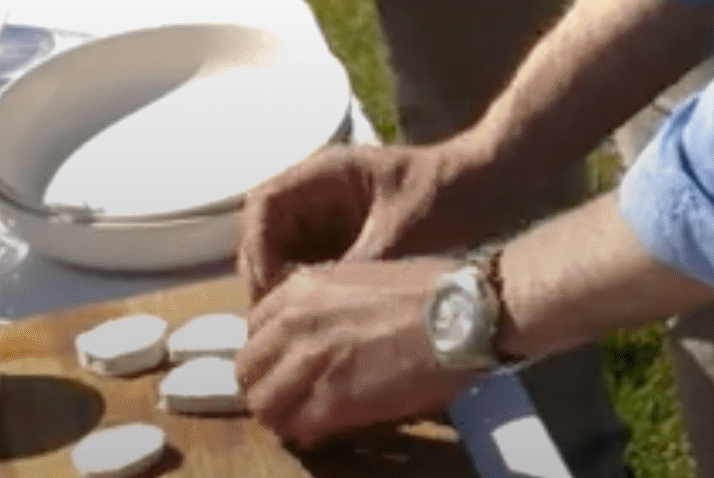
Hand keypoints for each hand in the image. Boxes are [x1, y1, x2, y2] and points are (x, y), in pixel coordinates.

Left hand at [237, 258, 471, 447]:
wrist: (465, 313)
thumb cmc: (429, 290)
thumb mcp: (361, 279)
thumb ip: (325, 306)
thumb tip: (312, 337)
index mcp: (301, 288)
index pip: (252, 329)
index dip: (268, 353)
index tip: (286, 365)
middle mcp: (295, 323)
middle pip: (248, 369)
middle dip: (265, 387)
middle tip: (290, 400)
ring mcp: (311, 363)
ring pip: (263, 404)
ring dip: (279, 415)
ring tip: (302, 420)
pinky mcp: (334, 401)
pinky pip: (296, 427)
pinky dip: (304, 433)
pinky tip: (322, 432)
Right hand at [238, 143, 498, 298]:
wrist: (489, 187)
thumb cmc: (447, 195)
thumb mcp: (400, 232)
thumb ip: (356, 265)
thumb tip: (318, 308)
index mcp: (326, 173)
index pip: (263, 204)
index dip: (257, 246)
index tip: (268, 287)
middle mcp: (318, 191)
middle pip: (266, 231)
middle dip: (264, 273)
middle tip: (272, 318)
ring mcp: (330, 215)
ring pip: (284, 253)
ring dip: (282, 286)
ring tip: (290, 326)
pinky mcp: (346, 239)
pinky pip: (311, 266)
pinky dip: (307, 291)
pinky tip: (317, 320)